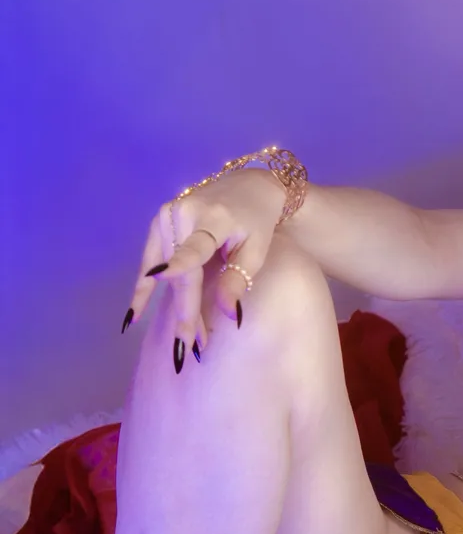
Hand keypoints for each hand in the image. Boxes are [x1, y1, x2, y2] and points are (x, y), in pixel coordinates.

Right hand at [124, 169, 283, 356]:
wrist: (248, 185)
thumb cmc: (258, 219)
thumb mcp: (257, 248)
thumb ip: (238, 278)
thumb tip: (229, 315)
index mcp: (213, 217)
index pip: (195, 247)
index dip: (178, 263)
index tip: (161, 277)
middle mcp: (183, 213)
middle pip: (182, 273)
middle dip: (187, 312)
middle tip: (193, 348)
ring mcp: (166, 216)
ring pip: (168, 274)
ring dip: (175, 308)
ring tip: (181, 343)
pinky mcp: (158, 223)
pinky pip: (148, 261)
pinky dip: (143, 290)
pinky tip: (133, 318)